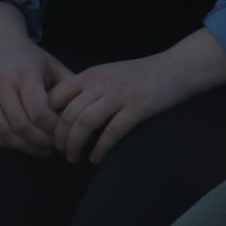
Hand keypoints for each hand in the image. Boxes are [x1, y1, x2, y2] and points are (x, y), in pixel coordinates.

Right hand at [0, 44, 62, 154]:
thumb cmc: (29, 60)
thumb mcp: (52, 65)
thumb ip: (69, 86)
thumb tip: (85, 109)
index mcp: (24, 74)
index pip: (38, 112)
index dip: (52, 128)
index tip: (63, 132)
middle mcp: (2, 85)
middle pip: (22, 125)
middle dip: (40, 141)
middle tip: (53, 146)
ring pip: (4, 131)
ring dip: (24, 147)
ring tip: (40, 150)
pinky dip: (6, 143)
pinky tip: (22, 144)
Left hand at [46, 52, 208, 163]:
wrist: (177, 66)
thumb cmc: (143, 74)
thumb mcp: (110, 73)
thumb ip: (89, 87)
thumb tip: (66, 112)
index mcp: (91, 74)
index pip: (55, 97)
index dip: (48, 119)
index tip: (50, 134)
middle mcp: (101, 83)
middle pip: (67, 114)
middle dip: (59, 139)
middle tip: (61, 152)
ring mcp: (119, 95)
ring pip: (84, 124)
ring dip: (74, 146)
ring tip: (74, 158)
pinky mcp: (137, 108)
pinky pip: (111, 133)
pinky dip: (100, 149)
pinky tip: (96, 158)